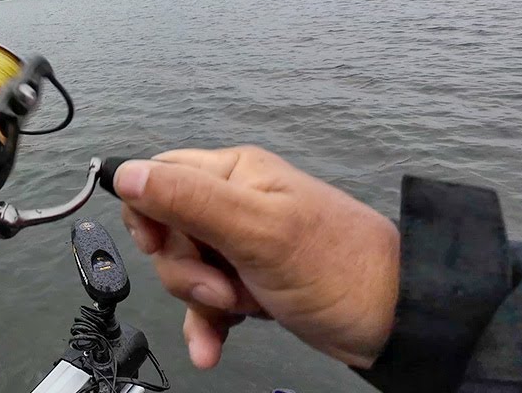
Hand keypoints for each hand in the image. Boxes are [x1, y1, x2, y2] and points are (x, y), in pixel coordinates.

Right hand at [114, 147, 399, 369]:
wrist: (395, 322)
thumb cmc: (339, 269)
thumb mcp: (257, 230)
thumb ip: (188, 199)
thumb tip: (126, 173)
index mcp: (235, 173)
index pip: (159, 175)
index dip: (148, 212)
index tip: (161, 245)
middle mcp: (235, 201)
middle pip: (167, 229)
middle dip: (183, 267)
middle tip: (221, 283)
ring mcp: (243, 244)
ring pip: (185, 268)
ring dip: (200, 299)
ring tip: (237, 308)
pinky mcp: (250, 280)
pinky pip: (207, 300)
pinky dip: (206, 323)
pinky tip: (210, 347)